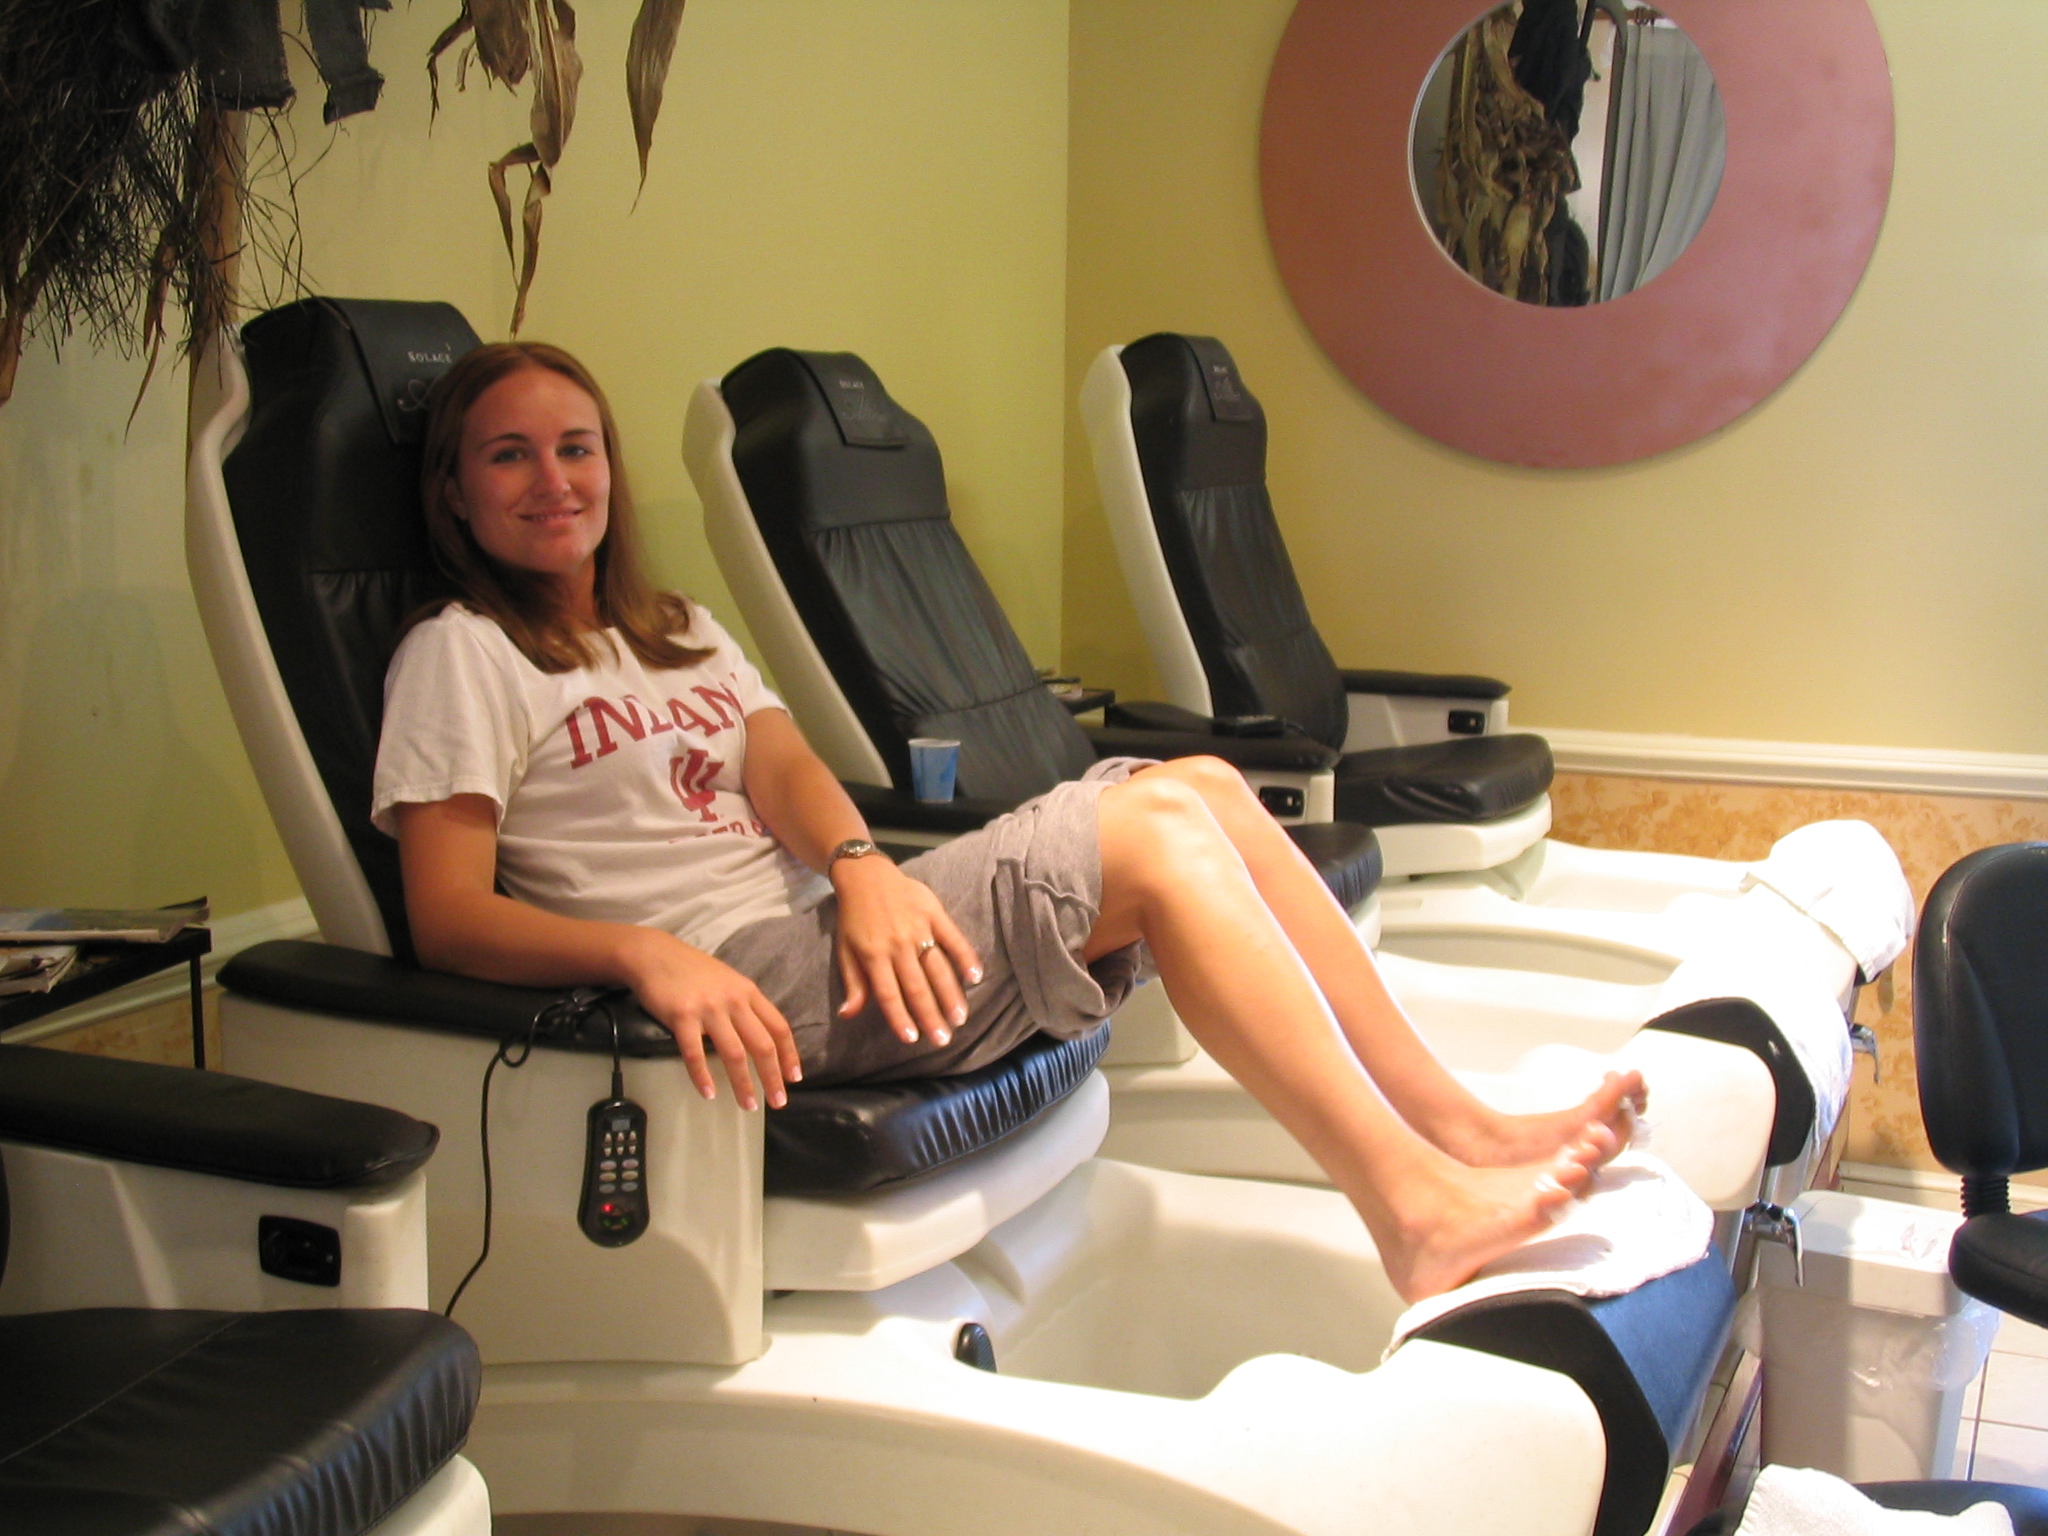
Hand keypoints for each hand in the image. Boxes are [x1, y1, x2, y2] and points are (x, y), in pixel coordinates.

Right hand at [617, 928, 800, 1109]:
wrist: (655, 954)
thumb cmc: (692, 971)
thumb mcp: (728, 981)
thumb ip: (744, 1005)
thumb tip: (759, 1037)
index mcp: (748, 992)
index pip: (779, 1027)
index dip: (790, 1055)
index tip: (794, 1078)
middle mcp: (733, 1000)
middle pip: (762, 1045)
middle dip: (773, 1077)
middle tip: (778, 1102)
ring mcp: (708, 1008)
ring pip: (733, 1054)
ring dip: (743, 1084)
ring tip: (748, 1105)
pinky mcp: (682, 1016)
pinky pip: (695, 1053)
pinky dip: (702, 1076)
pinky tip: (708, 1093)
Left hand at [831, 856, 982, 1048]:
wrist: (866, 875)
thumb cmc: (854, 918)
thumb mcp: (844, 950)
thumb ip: (853, 983)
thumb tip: (847, 1014)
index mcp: (873, 954)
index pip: (889, 993)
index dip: (900, 1017)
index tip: (912, 1039)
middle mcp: (897, 944)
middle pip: (917, 986)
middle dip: (930, 1015)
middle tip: (943, 1039)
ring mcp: (918, 928)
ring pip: (937, 967)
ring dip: (950, 994)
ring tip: (960, 1018)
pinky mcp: (934, 913)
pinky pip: (953, 938)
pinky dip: (965, 957)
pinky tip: (976, 977)